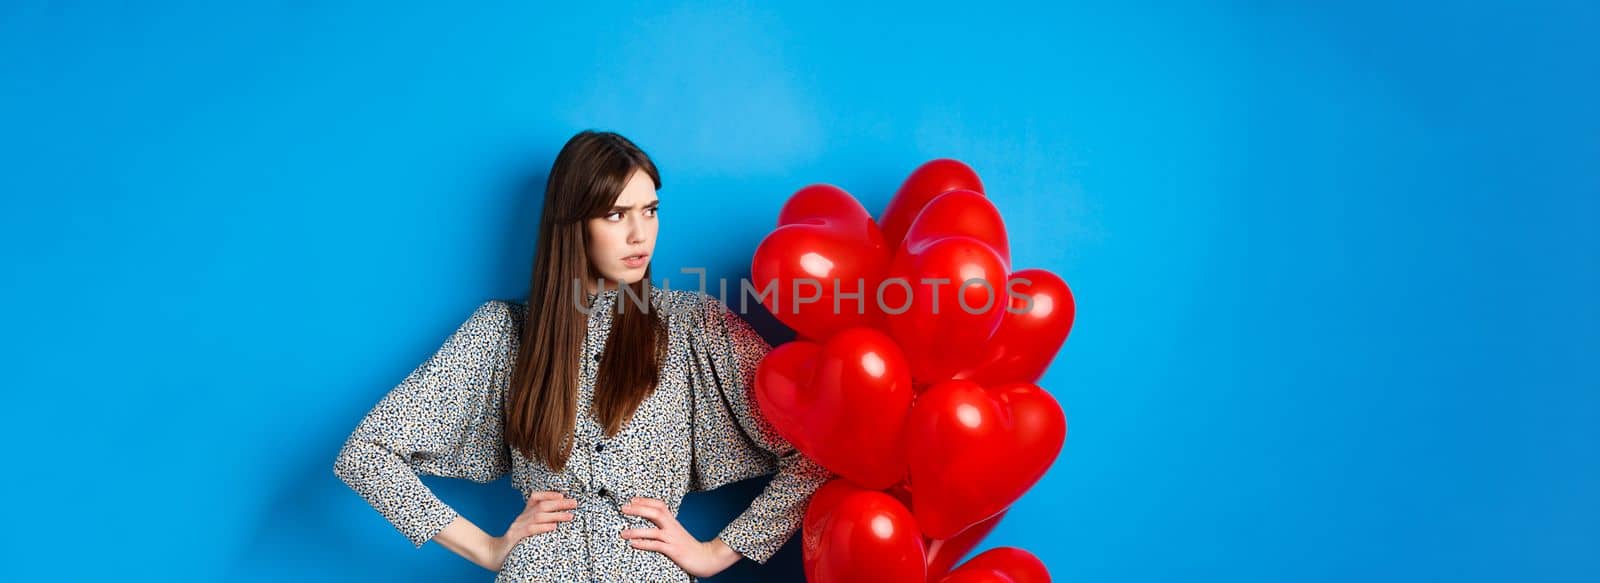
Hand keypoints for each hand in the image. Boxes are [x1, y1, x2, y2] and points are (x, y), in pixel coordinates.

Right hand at [487, 491, 575, 570]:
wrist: (493, 554)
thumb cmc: (514, 543)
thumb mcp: (526, 529)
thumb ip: (538, 522)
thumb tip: (558, 519)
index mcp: (524, 514)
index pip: (535, 497)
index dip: (549, 494)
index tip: (562, 495)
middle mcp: (521, 518)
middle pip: (541, 505)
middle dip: (559, 504)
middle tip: (574, 503)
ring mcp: (517, 527)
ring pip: (538, 516)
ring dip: (556, 515)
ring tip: (569, 516)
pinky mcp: (514, 537)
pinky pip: (529, 530)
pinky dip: (543, 527)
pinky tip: (553, 527)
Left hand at [619, 497, 742, 577]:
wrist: (706, 558)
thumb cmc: (688, 546)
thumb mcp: (677, 533)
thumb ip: (665, 526)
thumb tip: (651, 523)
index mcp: (673, 522)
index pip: (660, 505)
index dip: (646, 501)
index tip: (632, 499)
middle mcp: (673, 527)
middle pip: (656, 512)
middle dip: (639, 509)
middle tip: (623, 508)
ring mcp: (673, 539)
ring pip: (653, 531)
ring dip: (636, 531)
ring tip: (623, 533)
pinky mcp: (674, 551)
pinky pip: (657, 546)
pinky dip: (644, 544)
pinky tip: (634, 544)